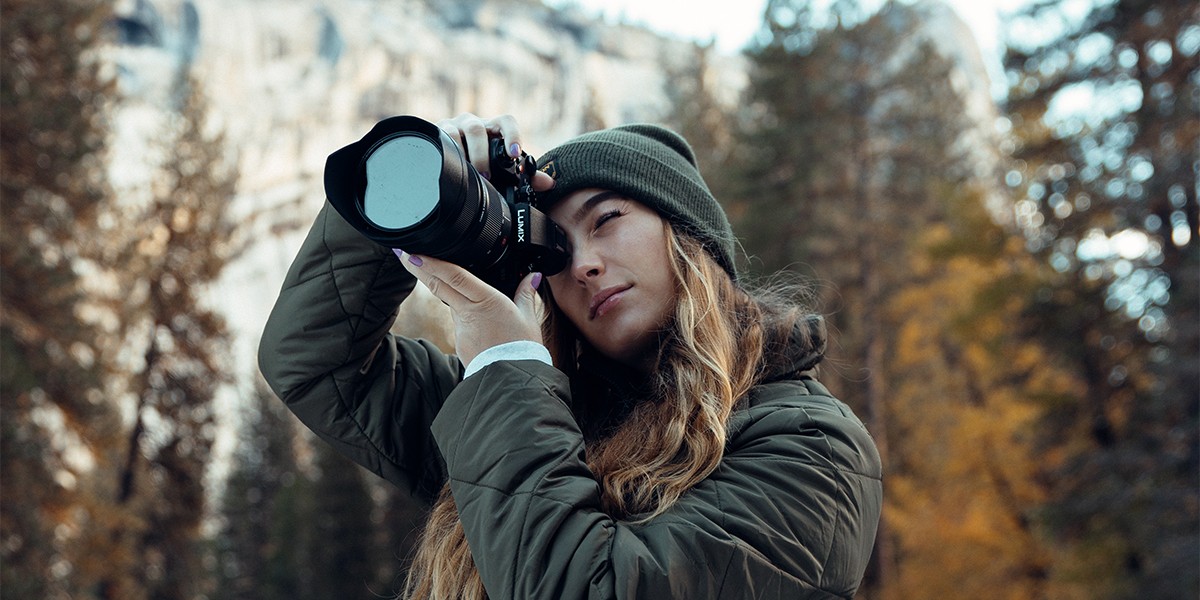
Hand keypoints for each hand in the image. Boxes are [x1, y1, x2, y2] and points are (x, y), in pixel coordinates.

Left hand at [397, 250, 544, 367]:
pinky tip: (476, 319)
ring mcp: (461, 327)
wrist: (512, 379)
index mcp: (487, 300)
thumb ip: (526, 294)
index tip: (413, 253)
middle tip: (402, 253)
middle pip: (438, 285)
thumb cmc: (522, 348)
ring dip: (444, 289)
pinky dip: (462, 313)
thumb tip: (532, 277)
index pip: (454, 276)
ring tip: (447, 282)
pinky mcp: (460, 341)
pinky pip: (459, 320)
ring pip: (449, 301)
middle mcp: (469, 312)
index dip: (432, 263)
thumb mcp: (528, 318)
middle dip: (417, 268)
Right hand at [436, 113, 555, 190]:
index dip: (512, 135)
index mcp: (493, 129)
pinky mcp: (436, 133)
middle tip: (486, 176)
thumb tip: (549, 183)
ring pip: (456, 132)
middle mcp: (473, 123)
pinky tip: (449, 166)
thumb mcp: (501, 169)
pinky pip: (440, 138)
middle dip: (481, 154)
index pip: (506, 122)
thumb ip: (526, 176)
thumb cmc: (479, 162)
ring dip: (463, 154)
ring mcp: (453, 126)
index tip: (514, 154)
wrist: (447, 159)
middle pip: (477, 129)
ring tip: (468, 175)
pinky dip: (446, 152)